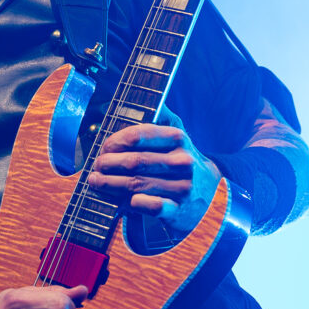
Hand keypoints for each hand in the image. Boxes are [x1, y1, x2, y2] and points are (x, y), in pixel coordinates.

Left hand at [84, 112, 221, 234]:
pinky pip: (150, 206)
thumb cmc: (184, 162)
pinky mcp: (177, 210)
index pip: (140, 135)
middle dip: (109, 163)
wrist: (212, 196)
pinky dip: (133, 203)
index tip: (104, 147)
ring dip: (110, 183)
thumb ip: (164, 117)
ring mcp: (181, 187)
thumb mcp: (180, 137)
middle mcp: (182, 162)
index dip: (116, 141)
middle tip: (96, 166)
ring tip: (96, 181)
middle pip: (135, 161)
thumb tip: (153, 98)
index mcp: (179, 139)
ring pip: (137, 184)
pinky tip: (122, 200)